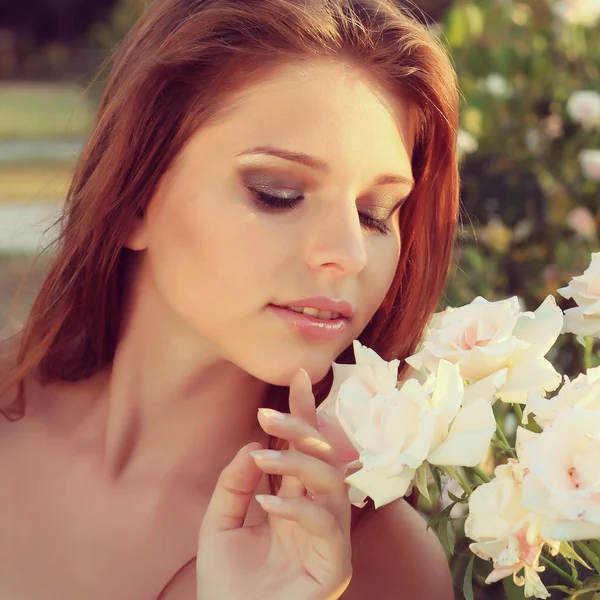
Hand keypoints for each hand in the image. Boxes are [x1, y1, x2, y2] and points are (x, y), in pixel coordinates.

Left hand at [196, 370, 351, 599]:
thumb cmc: (227, 585)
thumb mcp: (219, 524)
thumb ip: (234, 484)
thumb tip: (253, 445)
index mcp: (295, 501)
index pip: (305, 449)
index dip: (304, 413)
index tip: (299, 377)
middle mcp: (317, 512)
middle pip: (325, 457)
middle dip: (302, 429)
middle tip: (270, 414)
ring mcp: (330, 537)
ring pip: (333, 481)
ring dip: (297, 462)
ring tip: (260, 460)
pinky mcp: (335, 563)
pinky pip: (326, 523)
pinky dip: (298, 507)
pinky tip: (266, 505)